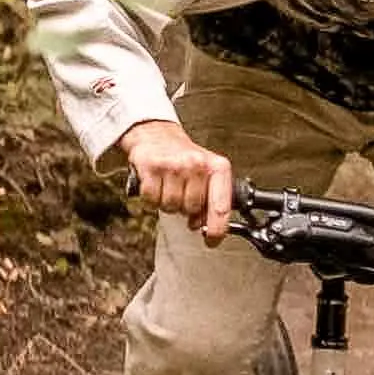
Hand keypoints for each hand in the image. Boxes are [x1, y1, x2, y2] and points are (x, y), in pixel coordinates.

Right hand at [121, 116, 235, 242]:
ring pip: (172, 206)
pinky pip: (152, 200)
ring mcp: (174, 165)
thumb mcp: (207, 174)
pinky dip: (152, 199)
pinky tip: (157, 185)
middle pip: (192, 209)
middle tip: (182, 196)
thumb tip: (206, 228)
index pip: (221, 206)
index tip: (211, 240)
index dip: (216, 230)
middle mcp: (197, 164)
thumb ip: (212, 201)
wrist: (157, 134)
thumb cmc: (183, 157)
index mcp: (217, 167)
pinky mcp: (152, 167)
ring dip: (168, 204)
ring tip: (169, 188)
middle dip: (185, 209)